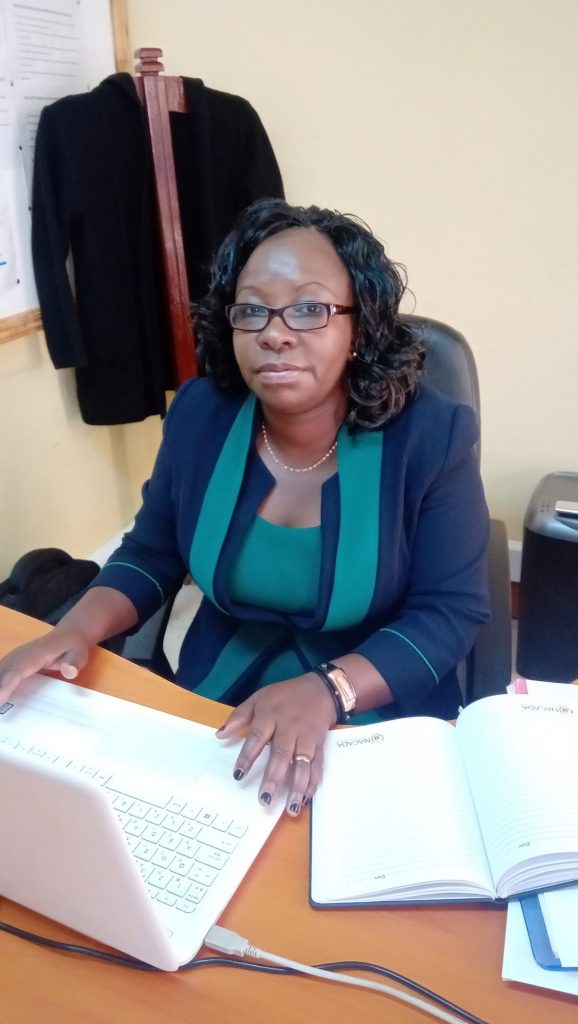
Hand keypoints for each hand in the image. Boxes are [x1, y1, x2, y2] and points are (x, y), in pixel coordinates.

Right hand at [0, 627, 91, 701]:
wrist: (68, 635)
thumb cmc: (73, 646)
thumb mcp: (79, 653)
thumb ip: (74, 662)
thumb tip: (69, 672)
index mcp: (35, 654)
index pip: (17, 670)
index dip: (6, 684)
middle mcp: (20, 655)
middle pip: (2, 673)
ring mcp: (15, 659)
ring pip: (0, 672)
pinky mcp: (14, 664)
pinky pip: (2, 674)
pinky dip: (0, 685)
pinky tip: (0, 700)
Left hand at [216, 672, 337, 815]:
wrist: (320, 689)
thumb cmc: (285, 695)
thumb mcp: (259, 698)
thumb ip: (239, 716)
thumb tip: (219, 735)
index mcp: (270, 715)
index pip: (257, 737)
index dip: (248, 757)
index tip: (238, 776)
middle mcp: (289, 727)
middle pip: (281, 754)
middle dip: (274, 778)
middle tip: (265, 800)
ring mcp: (306, 737)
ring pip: (302, 763)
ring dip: (297, 786)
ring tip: (291, 808)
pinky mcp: (319, 744)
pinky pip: (317, 765)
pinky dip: (312, 782)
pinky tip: (306, 797)